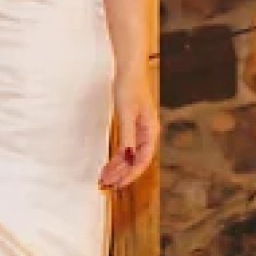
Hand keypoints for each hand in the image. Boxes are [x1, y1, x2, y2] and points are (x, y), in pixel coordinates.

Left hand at [100, 68, 158, 191]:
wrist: (128, 70)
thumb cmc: (130, 88)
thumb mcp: (127, 113)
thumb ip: (128, 137)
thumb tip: (127, 158)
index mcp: (150, 132)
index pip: (142, 160)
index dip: (131, 174)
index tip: (118, 184)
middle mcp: (147, 134)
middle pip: (136, 161)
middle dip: (122, 174)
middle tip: (107, 184)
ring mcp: (139, 131)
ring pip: (130, 156)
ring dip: (118, 167)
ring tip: (105, 177)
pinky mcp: (131, 127)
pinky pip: (126, 148)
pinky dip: (118, 157)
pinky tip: (110, 164)